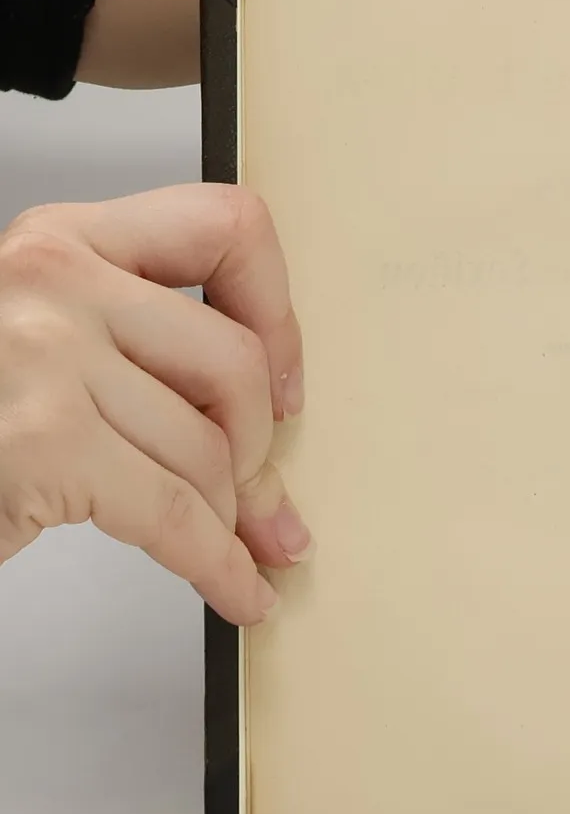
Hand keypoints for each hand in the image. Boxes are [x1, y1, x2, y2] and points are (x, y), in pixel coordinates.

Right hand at [0, 185, 306, 623]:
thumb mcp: (49, 349)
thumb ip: (145, 359)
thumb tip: (272, 439)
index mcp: (63, 241)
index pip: (224, 226)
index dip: (276, 310)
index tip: (283, 376)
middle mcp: (51, 281)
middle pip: (235, 363)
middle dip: (256, 448)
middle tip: (248, 493)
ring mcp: (43, 357)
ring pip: (209, 448)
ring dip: (224, 517)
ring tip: (217, 540)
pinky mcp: (41, 443)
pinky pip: (178, 516)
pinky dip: (219, 566)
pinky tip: (237, 587)